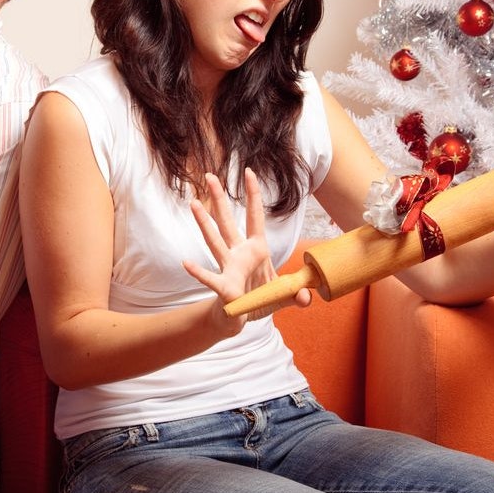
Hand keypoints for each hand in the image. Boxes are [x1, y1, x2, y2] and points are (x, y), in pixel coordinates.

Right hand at [182, 170, 310, 333]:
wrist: (240, 320)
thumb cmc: (259, 301)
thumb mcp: (284, 296)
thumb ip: (297, 294)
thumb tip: (306, 297)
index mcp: (257, 250)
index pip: (255, 217)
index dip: (253, 195)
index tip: (248, 172)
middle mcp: (239, 254)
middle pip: (227, 222)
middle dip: (219, 199)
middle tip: (210, 176)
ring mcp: (229, 268)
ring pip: (215, 242)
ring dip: (204, 223)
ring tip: (194, 204)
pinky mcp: (224, 288)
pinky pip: (211, 279)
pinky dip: (199, 272)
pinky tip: (186, 263)